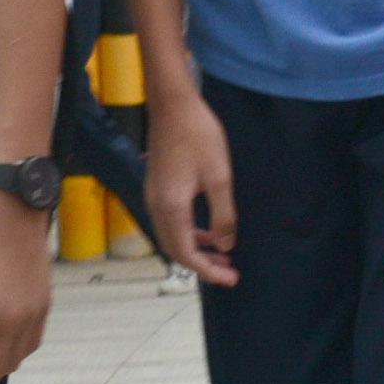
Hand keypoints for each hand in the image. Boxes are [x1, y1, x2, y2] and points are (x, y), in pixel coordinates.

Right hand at [145, 92, 239, 286]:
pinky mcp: (157, 187)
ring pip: (172, 236)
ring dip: (195, 248)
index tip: (230, 279)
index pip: (186, 254)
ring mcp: (153, 197)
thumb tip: (225, 246)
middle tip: (229, 271)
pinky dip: (189, 232)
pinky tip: (206, 229)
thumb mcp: (219, 176)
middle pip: (175, 250)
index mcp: (171, 208)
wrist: (173, 105)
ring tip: (221, 253)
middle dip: (202, 264)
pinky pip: (170, 222)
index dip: (207, 271)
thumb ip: (223, 214)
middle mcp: (156, 207)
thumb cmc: (198, 135)